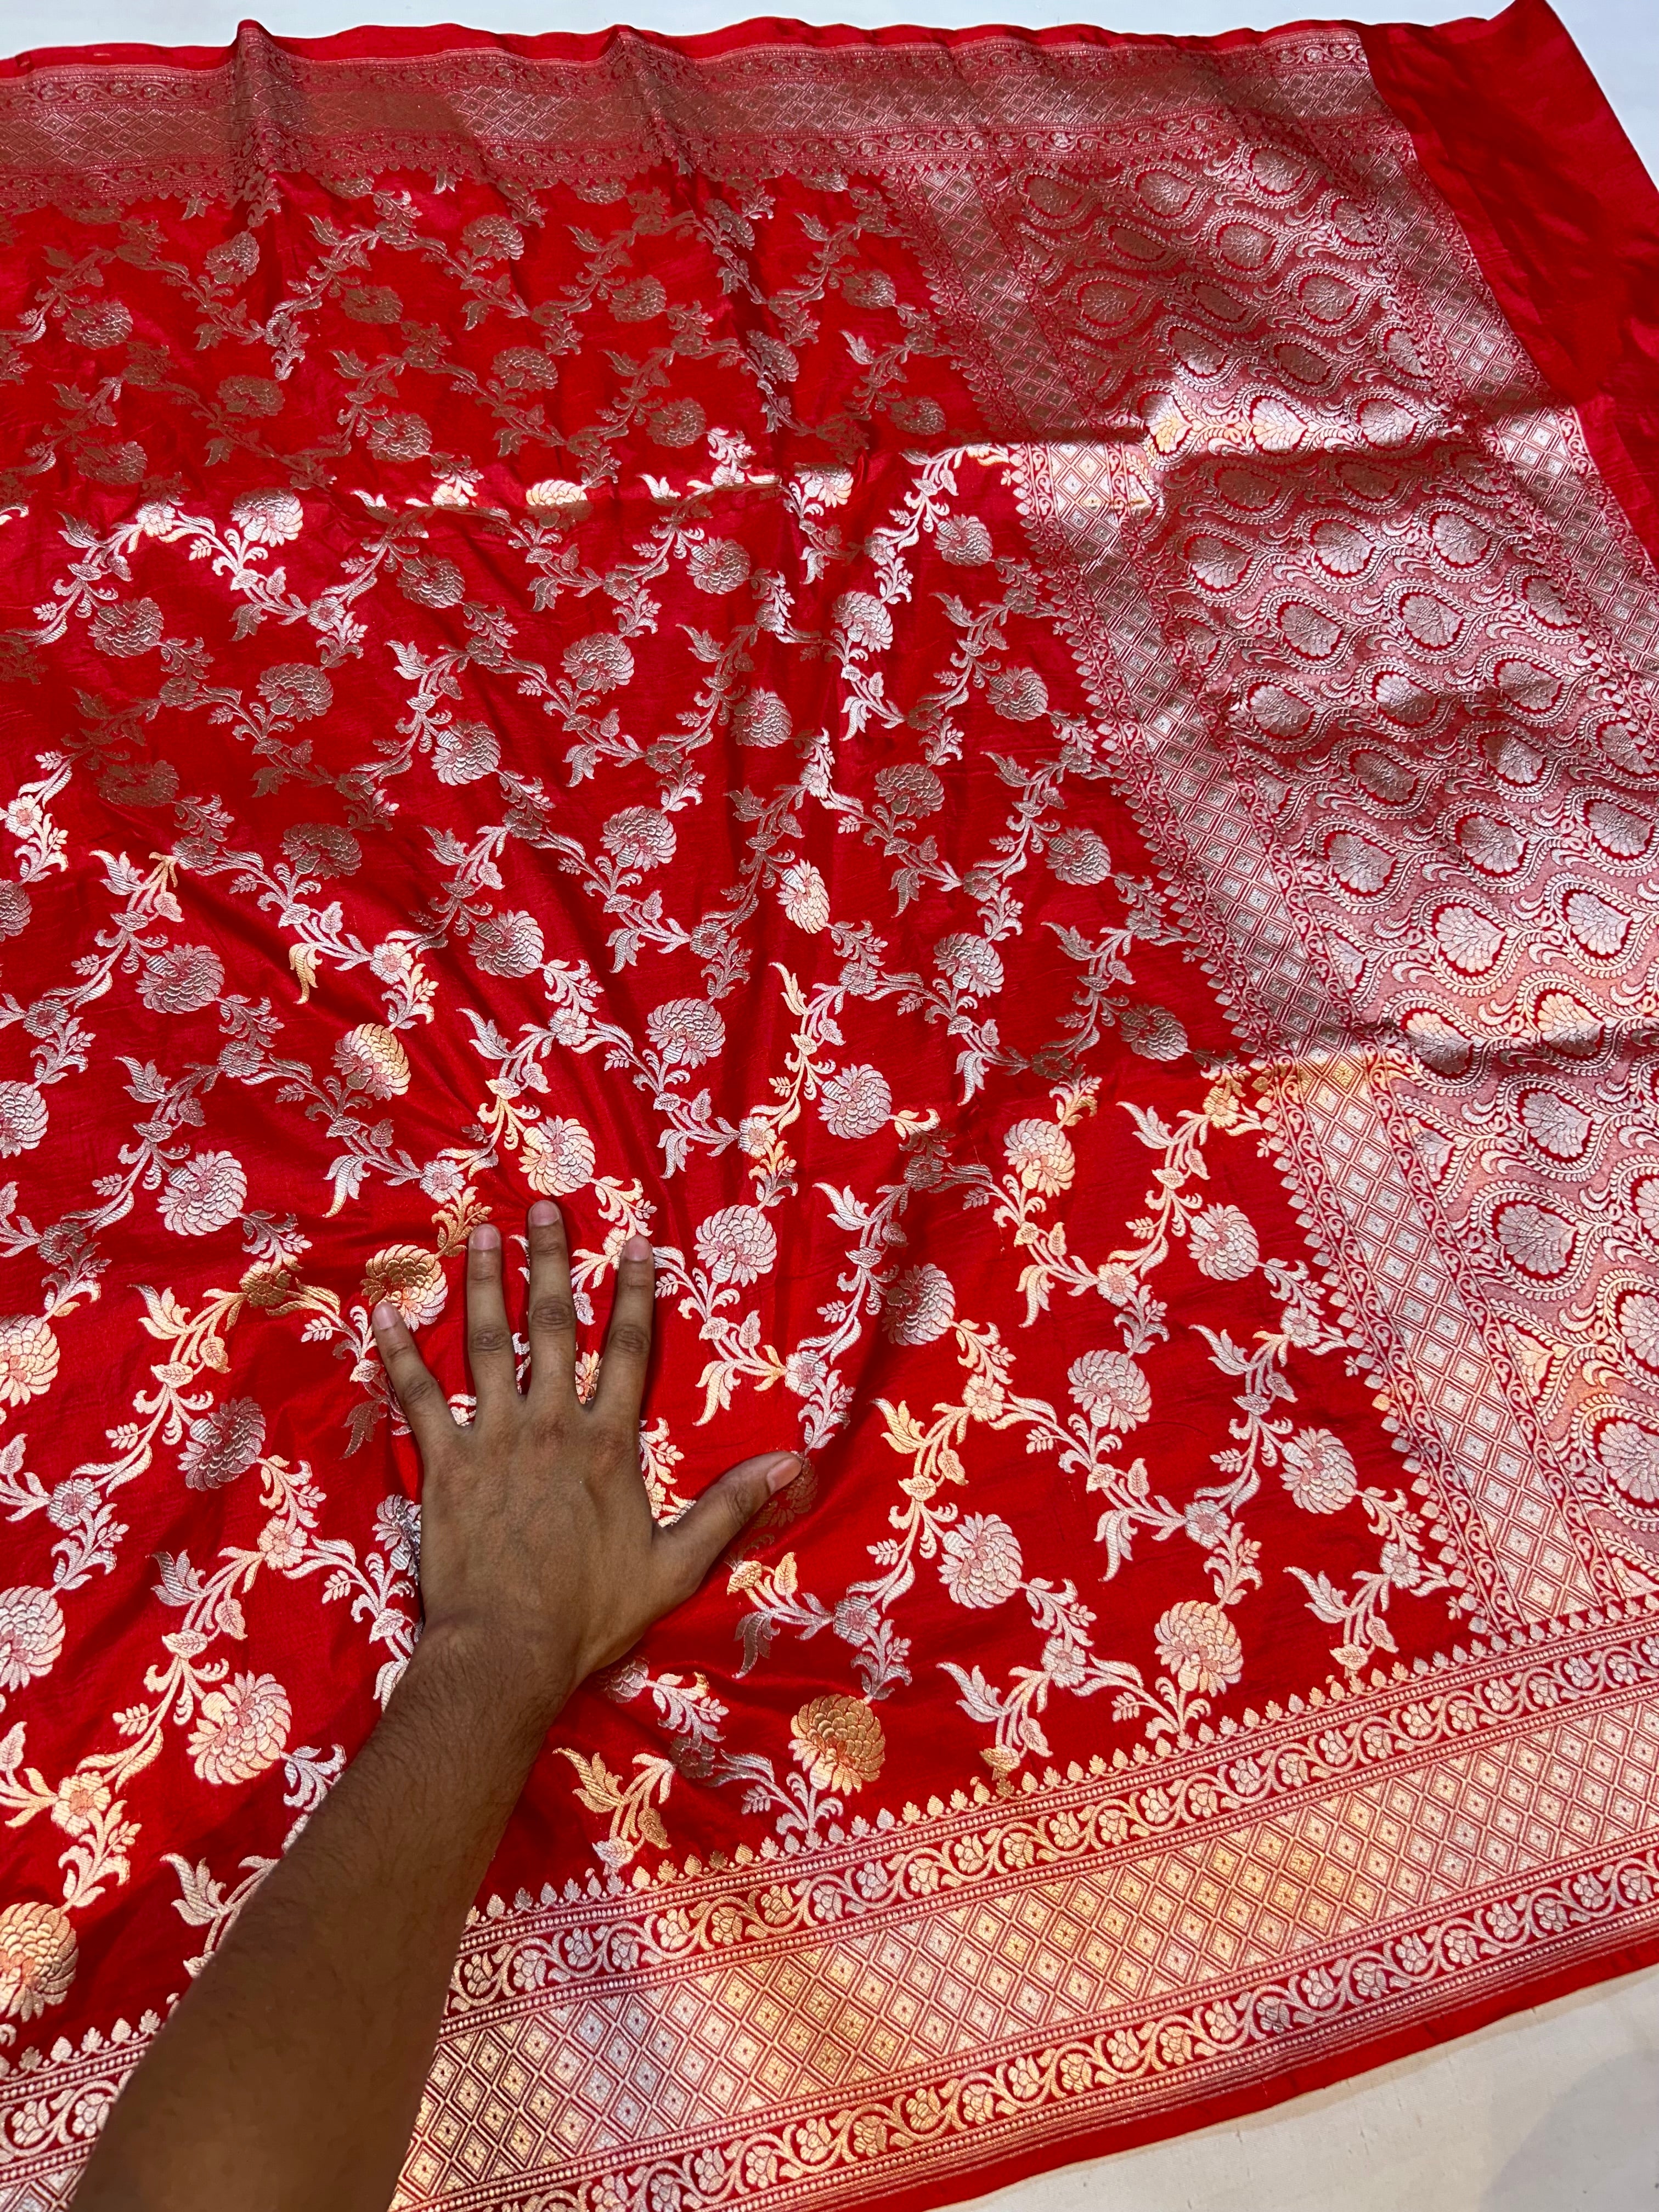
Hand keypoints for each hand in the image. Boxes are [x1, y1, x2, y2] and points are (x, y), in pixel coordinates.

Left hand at [372, 1200, 801, 1737]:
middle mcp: (550, 1424)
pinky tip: (384, 1314)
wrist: (506, 1650)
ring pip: (487, 1344)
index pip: (629, 1351)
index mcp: (606, 1444)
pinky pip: (417, 1397)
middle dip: (552, 1262)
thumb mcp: (675, 1565)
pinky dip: (399, 1354)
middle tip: (544, 1208)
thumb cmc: (590, 1614)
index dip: (635, 1293)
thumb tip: (789, 1465)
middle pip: (554, 1327)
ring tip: (481, 1233)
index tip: (634, 1242)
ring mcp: (492, 1440)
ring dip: (483, 1284)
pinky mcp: (442, 1465)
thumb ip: (728, 1509)